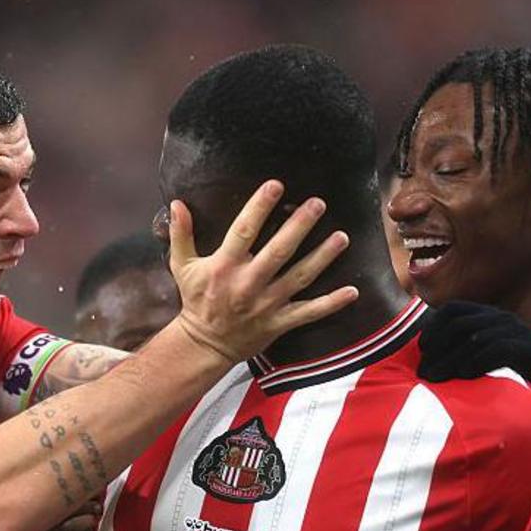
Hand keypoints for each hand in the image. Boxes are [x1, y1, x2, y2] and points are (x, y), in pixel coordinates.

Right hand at [167, 180, 358, 361]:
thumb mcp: (182, 266)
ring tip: (342, 237)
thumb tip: (178, 204)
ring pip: (299, 277)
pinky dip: (331, 303)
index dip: (259, 207)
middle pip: (278, 251)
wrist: (204, 345)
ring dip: (322, 257)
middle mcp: (248, 283)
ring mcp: (267, 304)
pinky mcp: (280, 322)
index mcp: (225, 266)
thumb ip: (181, 234)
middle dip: (300, 226)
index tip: (276, 185)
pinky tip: (353, 291)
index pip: (243, 231)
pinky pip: (309, 312)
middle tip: (318, 204)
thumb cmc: (196, 300)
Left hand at [418, 301, 530, 409]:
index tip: (423, 350)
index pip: (453, 309)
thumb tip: (421, 362)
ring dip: (452, 360)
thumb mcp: (477, 360)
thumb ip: (455, 354)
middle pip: (461, 325)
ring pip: (476, 338)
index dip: (434, 327)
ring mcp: (519, 331)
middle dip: (439, 350)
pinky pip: (499, 349)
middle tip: (425, 374)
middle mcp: (503, 318)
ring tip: (438, 379)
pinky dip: (478, 362)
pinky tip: (464, 376)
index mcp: (488, 315)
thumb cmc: (507, 376)